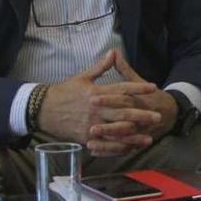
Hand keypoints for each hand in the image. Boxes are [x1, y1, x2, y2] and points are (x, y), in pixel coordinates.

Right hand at [38, 51, 159, 155]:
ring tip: (149, 138)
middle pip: (122, 113)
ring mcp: (91, 125)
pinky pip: (105, 144)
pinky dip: (118, 147)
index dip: (138, 88)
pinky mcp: (86, 137)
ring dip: (134, 136)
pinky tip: (130, 149)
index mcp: (96, 92)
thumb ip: (101, 66)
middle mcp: (96, 110)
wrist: (42, 109)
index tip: (153, 87)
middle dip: (141, 115)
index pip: (121, 89)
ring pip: (116, 132)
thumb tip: (114, 51)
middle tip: (158, 116)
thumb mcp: (83, 77)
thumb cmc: (64, 91)